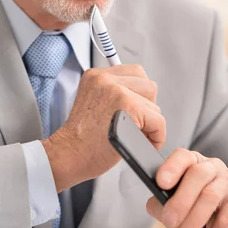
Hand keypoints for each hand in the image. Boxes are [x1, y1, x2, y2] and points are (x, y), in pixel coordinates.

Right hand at [42, 65, 165, 191]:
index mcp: (96, 75)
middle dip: (147, 106)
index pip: (135, 73)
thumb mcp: (92, 102)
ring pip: (154, 103)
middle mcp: (106, 79)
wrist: (69, 155)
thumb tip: (142, 97)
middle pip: (148, 84)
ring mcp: (117, 91)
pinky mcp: (129, 107)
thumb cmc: (81, 138)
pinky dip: (156, 136)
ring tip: (135, 134)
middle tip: (136, 123)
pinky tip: (143, 142)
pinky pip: (158, 120)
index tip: (133, 111)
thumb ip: (113, 93)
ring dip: (150, 122)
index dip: (139, 95)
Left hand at [146, 149, 227, 227]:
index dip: (171, 168)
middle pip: (198, 175)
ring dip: (193, 223)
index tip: (161, 183)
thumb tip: (156, 206)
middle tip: (169, 222)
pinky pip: (226, 222)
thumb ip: (161, 202)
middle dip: (181, 201)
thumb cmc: (194, 204)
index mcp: (191, 161)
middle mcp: (211, 166)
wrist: (227, 217)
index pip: (182, 156)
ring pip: (211, 197)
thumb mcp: (175, 200)